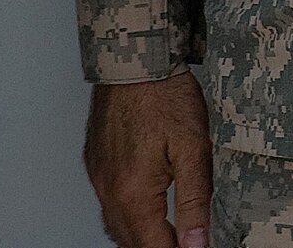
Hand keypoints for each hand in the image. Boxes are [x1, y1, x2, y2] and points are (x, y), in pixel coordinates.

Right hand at [85, 72, 211, 247]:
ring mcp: (98, 177)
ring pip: (115, 225)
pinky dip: (125, 216)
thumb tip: (197, 242)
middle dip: (157, 247)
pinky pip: (106, 203)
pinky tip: (140, 210)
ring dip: (139, 236)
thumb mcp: (194, 149)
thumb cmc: (166, 97)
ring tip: (165, 236)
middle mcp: (109, 191)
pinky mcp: (96, 163)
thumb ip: (195, 201)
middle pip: (131, 240)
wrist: (135, 62)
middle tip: (184, 243)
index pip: (153, 245)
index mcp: (133, 193)